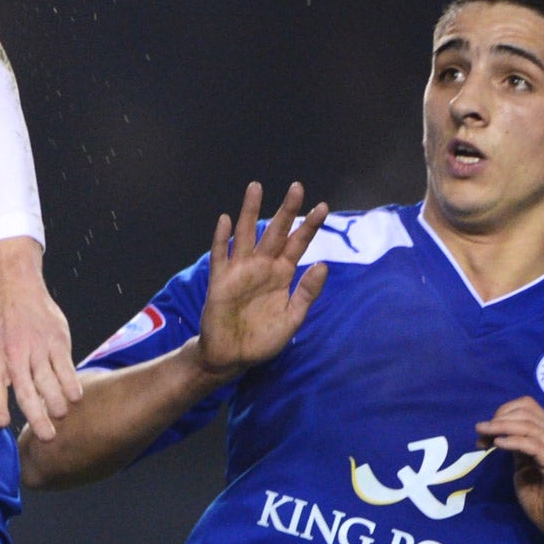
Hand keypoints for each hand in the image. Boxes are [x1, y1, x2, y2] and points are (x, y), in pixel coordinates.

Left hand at [0, 237, 81, 440]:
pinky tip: (74, 397)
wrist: (12, 289)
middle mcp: (14, 357)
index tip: (2, 423)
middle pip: (26, 392)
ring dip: (58, 403)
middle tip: (47, 437)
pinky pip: (67, 367)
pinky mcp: (57, 341)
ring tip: (60, 415)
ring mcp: (37, 349)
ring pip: (50, 382)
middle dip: (37, 417)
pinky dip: (72, 384)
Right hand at [196, 182, 329, 379]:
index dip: (309, 226)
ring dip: (250, 211)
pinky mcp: (220, 280)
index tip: (323, 206)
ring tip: (256, 187)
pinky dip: (222, 238)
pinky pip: (220, 255)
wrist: (232, 356)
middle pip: (275, 232)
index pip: (298, 244)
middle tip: (297, 187)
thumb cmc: (263, 339)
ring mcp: (240, 271)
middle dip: (286, 210)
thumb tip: (323, 265)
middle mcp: (262, 267)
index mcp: (282, 275)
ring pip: (246, 235)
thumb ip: (307, 292)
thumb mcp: (292, 318)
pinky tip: (226, 220)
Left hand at [479, 396, 543, 543]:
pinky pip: (534, 445)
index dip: (502, 412)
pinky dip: (513, 441)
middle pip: (526, 412)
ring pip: (529, 426)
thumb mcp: (524, 467)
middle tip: (480, 432)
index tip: (484, 429)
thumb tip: (496, 433)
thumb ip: (516, 448)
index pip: (528, 407)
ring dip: (500, 427)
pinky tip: (498, 444)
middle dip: (498, 419)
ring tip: (483, 435)